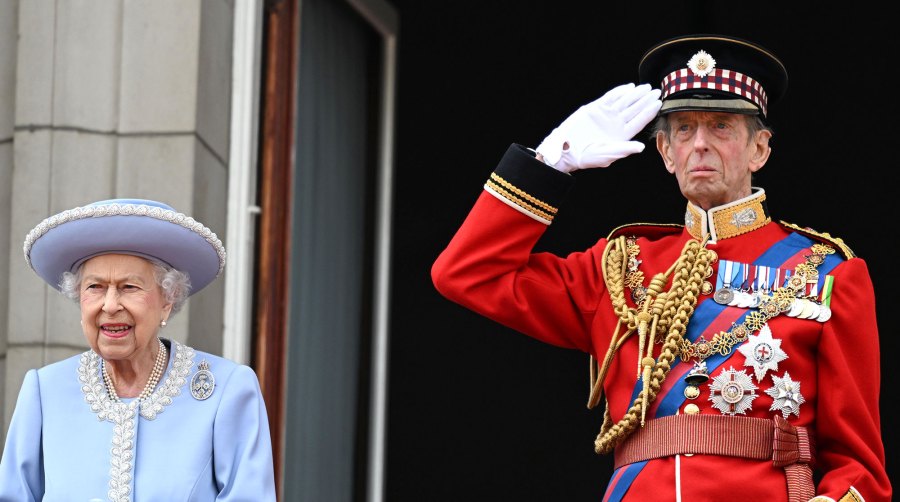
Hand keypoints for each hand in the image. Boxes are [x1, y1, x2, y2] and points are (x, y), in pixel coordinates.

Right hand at [536, 83, 661, 172]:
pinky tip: (629, 87)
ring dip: (635, 94)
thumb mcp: (606, 154)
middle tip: (656, 91)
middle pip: (634, 109)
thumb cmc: (586, 156)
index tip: (658, 103)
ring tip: (645, 87)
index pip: (639, 121)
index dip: (649, 112)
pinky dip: (619, 92)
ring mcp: (606, 115)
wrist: (566, 149)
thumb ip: (624, 150)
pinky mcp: (595, 108)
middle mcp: (616, 123)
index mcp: (622, 135)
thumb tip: (641, 147)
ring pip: (624, 101)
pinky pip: (609, 98)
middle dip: (645, 100)